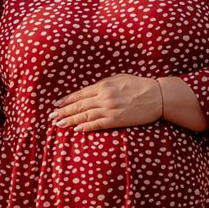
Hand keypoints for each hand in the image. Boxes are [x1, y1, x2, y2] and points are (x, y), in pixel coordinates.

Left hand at [51, 74, 167, 130]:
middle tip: (51, 116)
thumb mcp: (120, 78)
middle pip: (79, 105)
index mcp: (104, 85)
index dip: (67, 100)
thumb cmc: (139, 85)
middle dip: (63, 111)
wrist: (158, 96)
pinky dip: (85, 127)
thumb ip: (104, 83)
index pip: (80, 93)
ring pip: (85, 115)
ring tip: (58, 124)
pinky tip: (76, 129)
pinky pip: (97, 124)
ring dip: (70, 120)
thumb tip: (92, 88)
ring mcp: (110, 109)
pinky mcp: (116, 120)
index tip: (56, 104)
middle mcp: (104, 97)